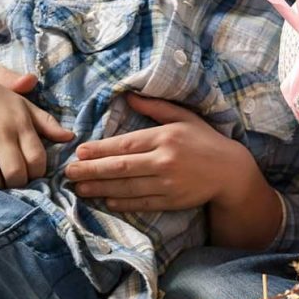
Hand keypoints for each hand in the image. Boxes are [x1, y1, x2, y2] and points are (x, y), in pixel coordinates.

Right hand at [0, 59, 72, 187]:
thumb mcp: (24, 105)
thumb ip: (47, 123)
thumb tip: (70, 137)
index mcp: (20, 123)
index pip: (36, 159)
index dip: (38, 173)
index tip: (34, 173)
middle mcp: (0, 133)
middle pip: (15, 174)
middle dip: (18, 183)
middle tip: (16, 180)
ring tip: (0, 179)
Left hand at [65, 96, 267, 213]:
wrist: (230, 171)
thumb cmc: (205, 141)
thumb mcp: (184, 118)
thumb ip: (156, 107)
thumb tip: (128, 95)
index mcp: (165, 137)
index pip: (126, 144)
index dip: (100, 150)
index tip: (79, 152)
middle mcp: (165, 160)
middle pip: (121, 167)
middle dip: (91, 171)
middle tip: (68, 173)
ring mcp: (168, 183)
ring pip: (127, 187)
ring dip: (100, 188)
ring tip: (79, 188)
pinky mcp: (172, 201)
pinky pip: (141, 203)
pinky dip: (122, 202)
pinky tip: (105, 200)